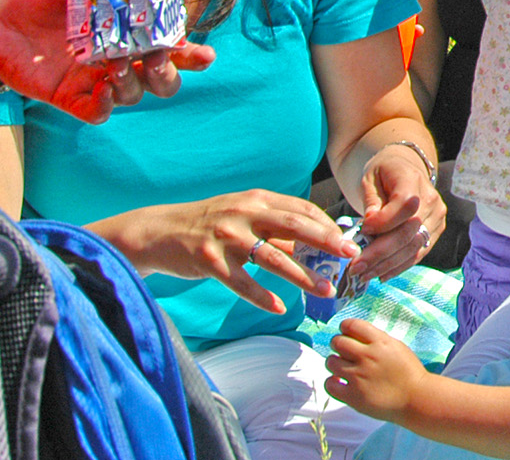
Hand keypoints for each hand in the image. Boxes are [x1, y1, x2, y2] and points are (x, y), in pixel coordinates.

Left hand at [0, 0, 216, 123]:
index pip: (172, 47)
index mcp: (129, 33)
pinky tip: (102, 89)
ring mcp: (95, 80)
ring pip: (134, 95)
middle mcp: (119, 59)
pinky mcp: (68, 96)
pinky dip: (106, 106)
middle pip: (163, 80)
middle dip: (168, 73)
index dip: (192, 55)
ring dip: (134, 84)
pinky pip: (97, 113)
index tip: (204, 55)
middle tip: (154, 56)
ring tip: (115, 65)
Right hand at [101, 189, 357, 314]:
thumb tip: (311, 245)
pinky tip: (279, 308)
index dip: (327, 225)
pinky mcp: (210, 261)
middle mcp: (245, 214)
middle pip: (295, 227)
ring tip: (324, 289)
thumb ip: (274, 228)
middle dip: (326, 242)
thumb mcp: (243, 216)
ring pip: (273, 258)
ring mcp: (227, 237)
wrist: (159, 232)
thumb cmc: (209, 223)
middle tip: (350, 256)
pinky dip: (261, 297)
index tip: (347, 240)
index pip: (302, 209)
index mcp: (257, 200)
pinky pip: (242, 283)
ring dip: (302, 276)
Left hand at [324, 318, 426, 421]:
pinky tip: (340, 381)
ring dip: (335, 363)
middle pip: (337, 342)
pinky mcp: (353, 396)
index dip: (345, 327)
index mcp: (380, 342)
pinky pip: (329, 384)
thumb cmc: (408, 371)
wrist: (415, 398)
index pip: (352, 325)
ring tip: (343, 367)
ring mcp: (358, 376)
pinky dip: (332, 382)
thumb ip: (377, 340)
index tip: (346, 332)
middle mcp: (367, 356)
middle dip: (338, 344)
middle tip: (343, 351)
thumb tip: (356, 335)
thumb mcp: (396, 347)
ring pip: (331, 362)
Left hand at [352, 143, 445, 284]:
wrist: (404, 169)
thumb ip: (371, 202)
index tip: (362, 230)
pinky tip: (381, 274)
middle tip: (356, 267)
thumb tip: (370, 226)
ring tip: (364, 275)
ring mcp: (437, 217)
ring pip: (414, 247)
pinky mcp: (436, 230)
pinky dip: (399, 266)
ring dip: (388, 264)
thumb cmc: (383, 174)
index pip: (405, 205)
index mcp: (413, 180)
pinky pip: (419, 253)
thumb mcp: (369, 180)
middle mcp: (431, 199)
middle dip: (380, 253)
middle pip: (409, 231)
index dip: (383, 222)